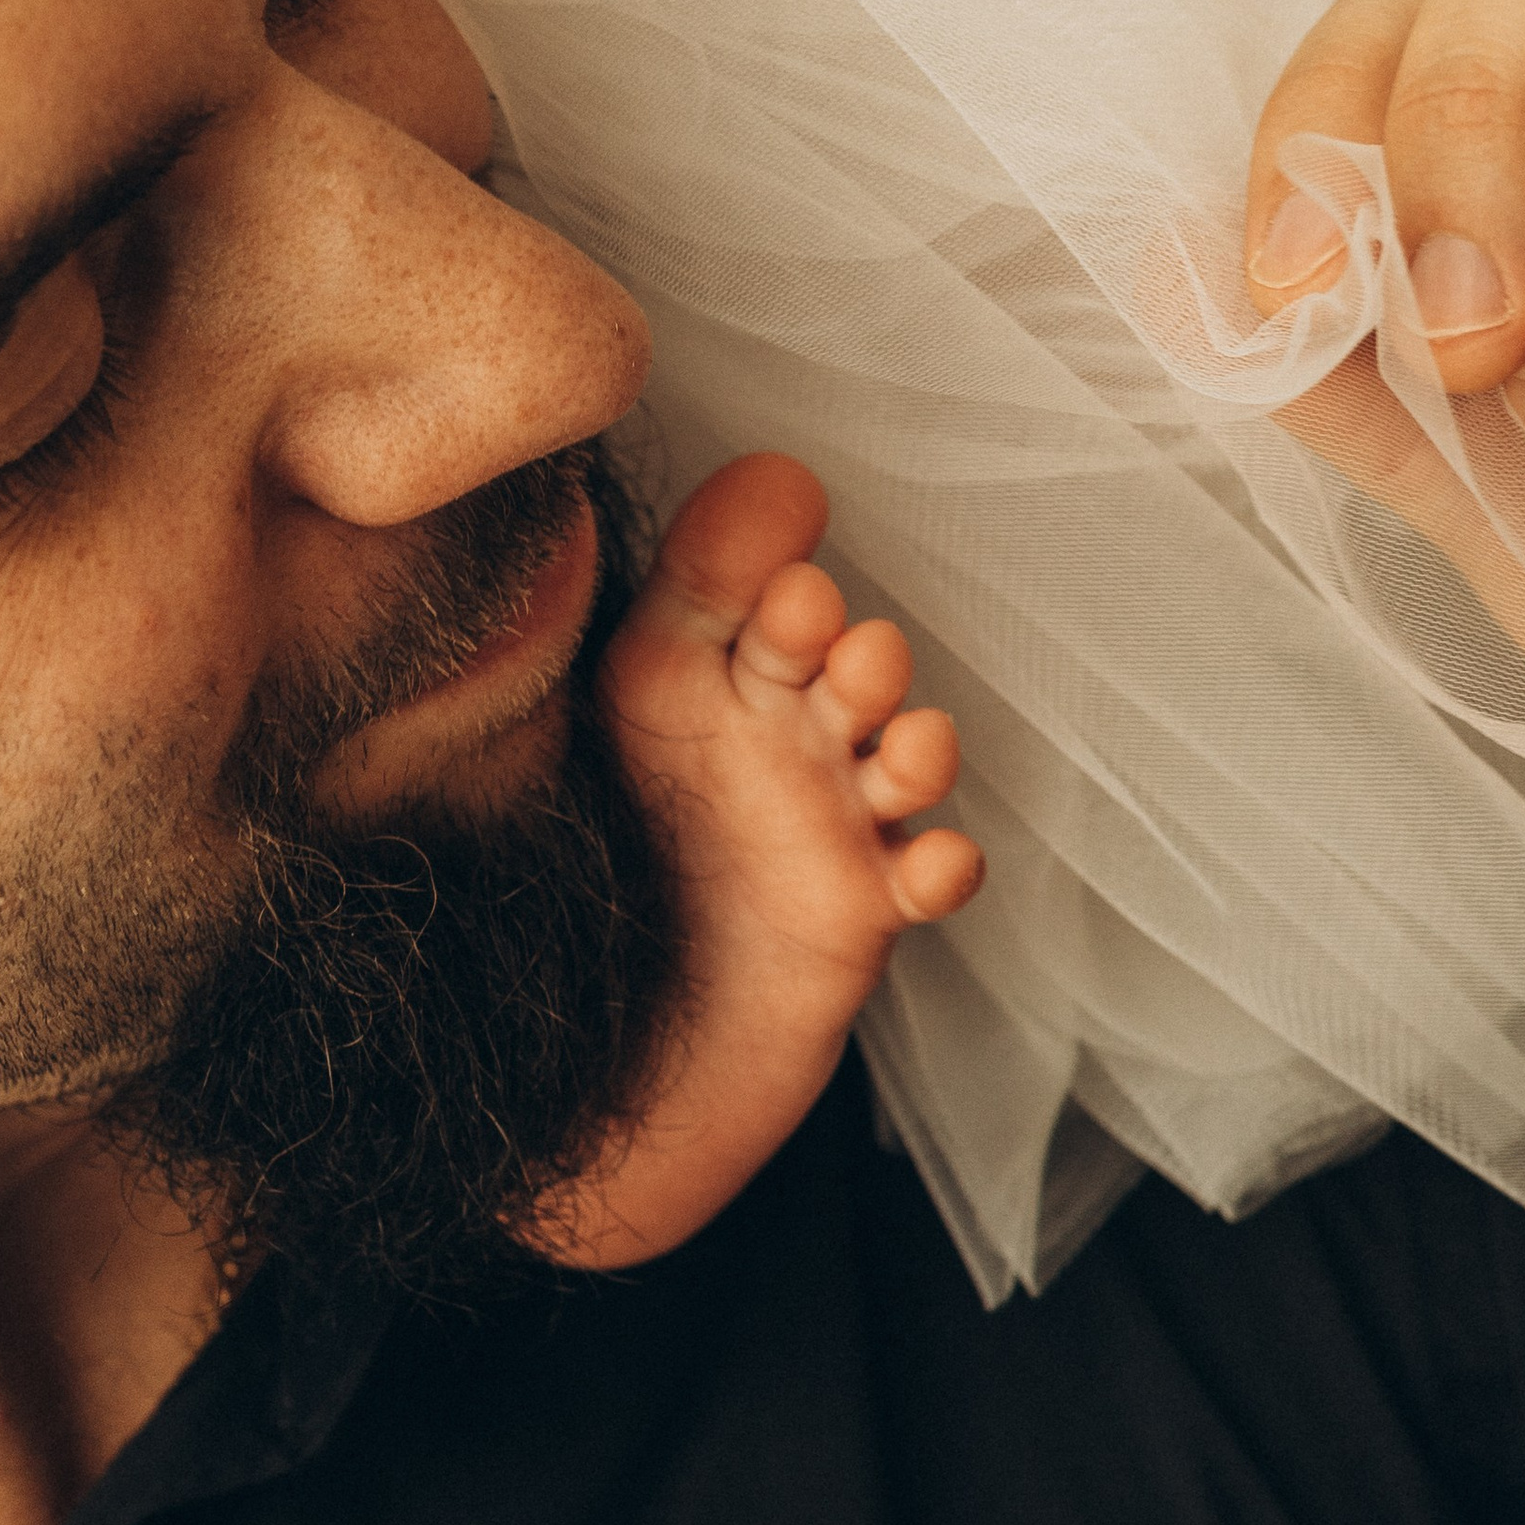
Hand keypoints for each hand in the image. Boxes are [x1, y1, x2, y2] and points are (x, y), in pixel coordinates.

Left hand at [536, 453, 977, 1268]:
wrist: (581, 1055)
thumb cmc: (590, 859)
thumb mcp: (624, 702)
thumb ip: (686, 587)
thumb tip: (772, 469)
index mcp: (714, 677)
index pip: (773, 594)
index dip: (782, 579)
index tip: (777, 592)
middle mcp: (783, 740)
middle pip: (860, 664)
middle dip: (865, 655)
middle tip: (838, 662)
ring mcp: (831, 826)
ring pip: (914, 756)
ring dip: (922, 742)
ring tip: (893, 755)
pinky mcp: (861, 917)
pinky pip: (932, 875)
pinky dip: (944, 863)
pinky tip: (917, 866)